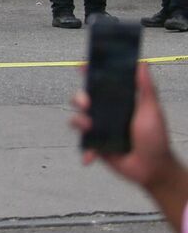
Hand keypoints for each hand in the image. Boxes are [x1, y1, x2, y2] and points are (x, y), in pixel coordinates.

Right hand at [71, 64, 180, 189]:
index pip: (102, 84)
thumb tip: (142, 64)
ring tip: (89, 127)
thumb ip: (146, 88)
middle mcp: (107, 114)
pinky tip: (92, 154)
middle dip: (79, 98)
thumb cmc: (156, 138)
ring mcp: (100, 130)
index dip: (91, 75)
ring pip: (77, 119)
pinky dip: (85, 150)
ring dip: (79, 121)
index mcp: (120, 102)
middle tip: (86, 103)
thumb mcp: (152, 110)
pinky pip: (82, 143)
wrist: (152, 168)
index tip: (82, 67)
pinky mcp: (95, 146)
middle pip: (83, 99)